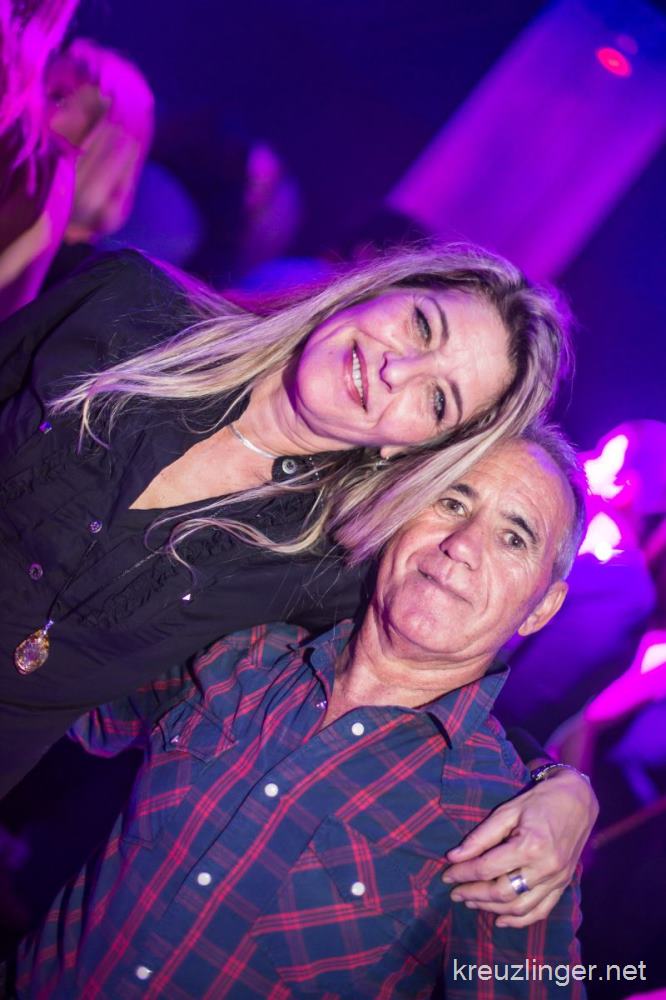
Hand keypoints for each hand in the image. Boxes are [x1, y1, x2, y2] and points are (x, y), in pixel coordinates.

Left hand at [442, 767, 597, 926]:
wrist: (577, 801)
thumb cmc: (539, 802)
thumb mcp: (507, 811)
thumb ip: (481, 836)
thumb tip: (454, 857)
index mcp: (529, 846)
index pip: (487, 868)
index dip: (463, 873)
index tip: (446, 874)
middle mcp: (545, 868)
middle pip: (501, 892)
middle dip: (473, 894)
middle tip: (454, 892)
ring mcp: (557, 880)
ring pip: (519, 907)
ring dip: (491, 908)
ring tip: (470, 902)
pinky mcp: (563, 885)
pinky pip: (540, 911)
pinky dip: (519, 919)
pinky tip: (500, 918)